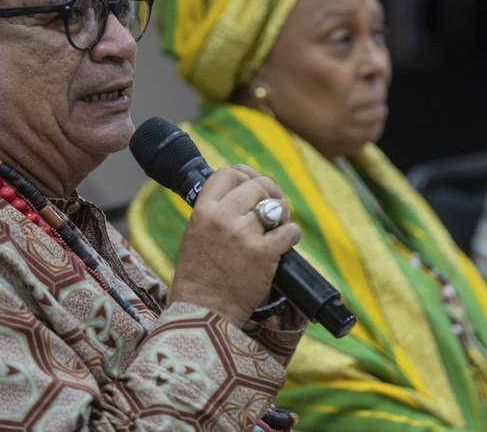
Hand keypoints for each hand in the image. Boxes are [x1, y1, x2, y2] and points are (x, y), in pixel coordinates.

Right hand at [170, 164, 299, 325]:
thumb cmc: (198, 276)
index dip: (242, 174)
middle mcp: (223, 218)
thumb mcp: (194, 234)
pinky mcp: (264, 254)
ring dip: (281, 211)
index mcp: (203, 211)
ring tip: (279, 223)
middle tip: (271, 203)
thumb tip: (240, 193)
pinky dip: (291, 234)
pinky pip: (289, 231)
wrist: (204, 311)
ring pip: (274, 205)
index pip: (227, 174)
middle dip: (268, 191)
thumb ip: (213, 212)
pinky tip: (286, 240)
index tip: (249, 183)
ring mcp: (244, 235)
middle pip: (256, 185)